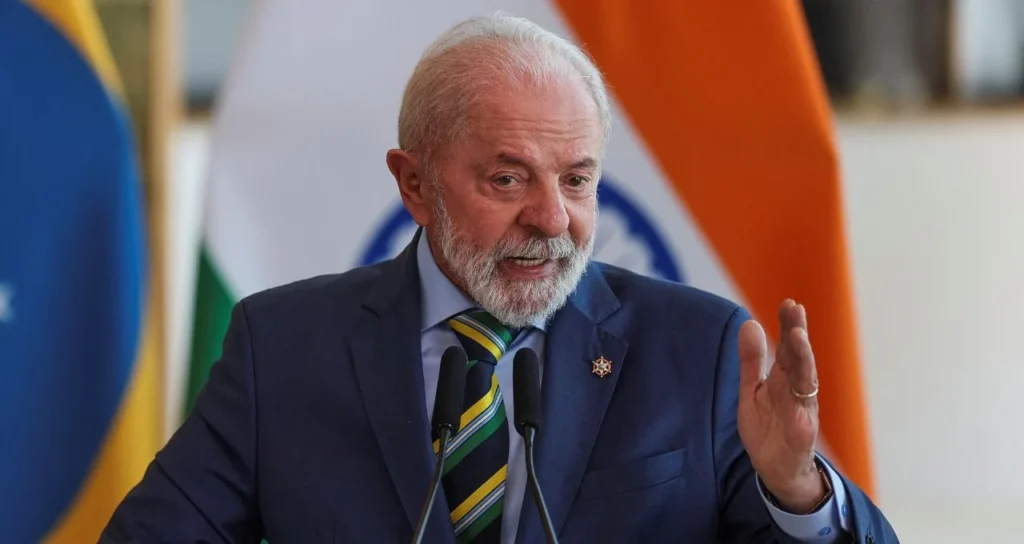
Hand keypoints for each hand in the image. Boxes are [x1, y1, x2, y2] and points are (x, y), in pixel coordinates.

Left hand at [737, 299, 825, 512]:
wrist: (775, 469)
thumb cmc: (768, 427)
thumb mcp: (752, 390)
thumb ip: (751, 360)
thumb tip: (750, 323)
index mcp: (784, 378)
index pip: (788, 347)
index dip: (789, 325)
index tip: (789, 302)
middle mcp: (797, 390)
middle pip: (799, 357)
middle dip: (797, 332)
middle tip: (795, 308)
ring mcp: (802, 410)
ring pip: (806, 380)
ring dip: (803, 358)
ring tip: (798, 336)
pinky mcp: (802, 433)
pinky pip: (803, 416)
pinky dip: (802, 402)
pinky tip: (801, 390)